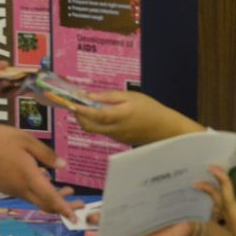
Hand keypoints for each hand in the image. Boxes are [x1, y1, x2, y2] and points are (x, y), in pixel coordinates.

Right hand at [0, 124, 81, 218]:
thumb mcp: (27, 141)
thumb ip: (47, 155)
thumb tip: (63, 166)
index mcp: (29, 177)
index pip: (50, 197)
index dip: (64, 208)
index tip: (75, 217)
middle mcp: (20, 188)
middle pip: (46, 203)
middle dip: (64, 206)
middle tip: (80, 202)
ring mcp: (11, 190)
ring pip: (36, 199)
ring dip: (53, 197)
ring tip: (68, 190)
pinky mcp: (4, 187)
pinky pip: (26, 193)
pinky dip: (39, 191)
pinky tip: (44, 179)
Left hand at [72, 90, 201, 144]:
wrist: (163, 128)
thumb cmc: (150, 109)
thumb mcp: (131, 96)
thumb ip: (110, 96)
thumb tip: (91, 96)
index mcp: (120, 116)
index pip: (96, 114)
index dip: (82, 109)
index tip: (71, 102)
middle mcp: (115, 129)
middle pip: (89, 126)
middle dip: (78, 116)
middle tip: (75, 104)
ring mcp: (115, 136)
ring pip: (94, 129)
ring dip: (87, 119)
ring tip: (87, 106)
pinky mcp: (117, 139)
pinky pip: (102, 131)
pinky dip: (96, 123)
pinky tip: (101, 113)